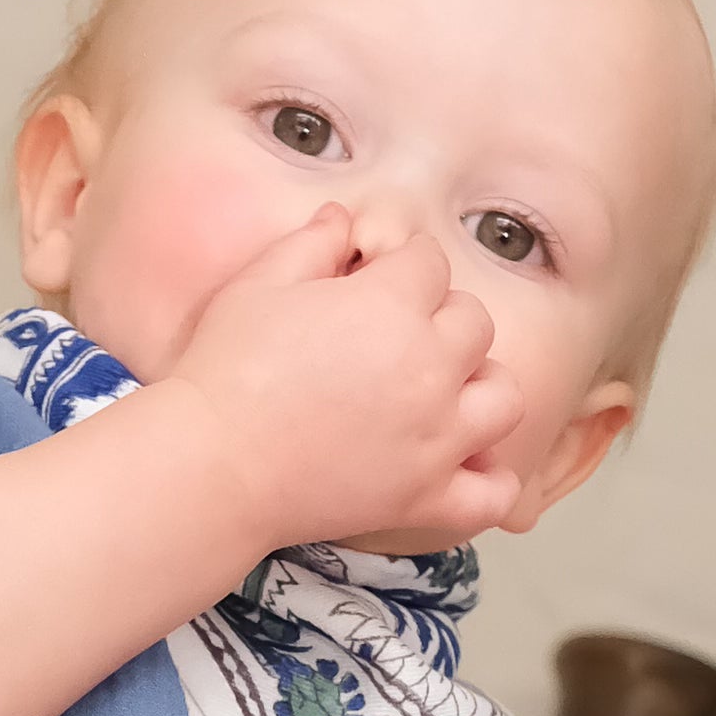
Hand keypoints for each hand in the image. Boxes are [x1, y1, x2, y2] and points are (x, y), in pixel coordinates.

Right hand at [152, 206, 517, 559]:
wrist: (211, 465)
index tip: (374, 279)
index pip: (429, 261)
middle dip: (441, 317)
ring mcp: (436, 438)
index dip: (401, 264)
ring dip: (480, 386)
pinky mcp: (426, 497)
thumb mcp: (259, 283)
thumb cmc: (226, 371)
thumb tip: (343, 218)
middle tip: (395, 333)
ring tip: (441, 390)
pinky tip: (465, 461)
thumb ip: (312, 242)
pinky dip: (493, 481)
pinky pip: (494, 495)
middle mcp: (429, 368)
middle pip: (475, 322)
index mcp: (392, 306)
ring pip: (504, 397)